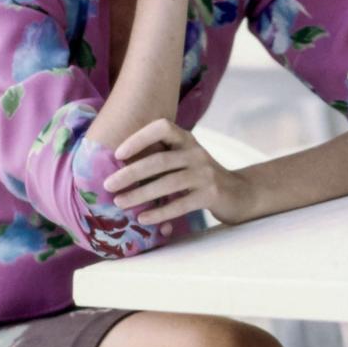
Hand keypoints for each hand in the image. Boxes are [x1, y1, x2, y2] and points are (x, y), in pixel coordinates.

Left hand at [103, 119, 257, 231]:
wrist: (239, 193)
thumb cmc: (200, 177)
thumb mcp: (184, 160)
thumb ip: (161, 159)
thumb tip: (118, 171)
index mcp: (187, 140)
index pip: (162, 127)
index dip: (139, 137)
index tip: (118, 154)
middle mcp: (196, 153)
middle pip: (159, 160)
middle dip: (130, 173)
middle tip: (108, 185)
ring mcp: (205, 174)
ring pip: (168, 183)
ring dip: (140, 194)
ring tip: (120, 203)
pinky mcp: (211, 195)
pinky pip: (180, 204)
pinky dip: (159, 213)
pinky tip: (143, 219)